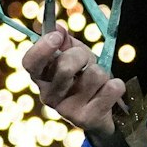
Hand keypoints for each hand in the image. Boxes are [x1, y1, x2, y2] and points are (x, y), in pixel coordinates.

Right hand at [21, 27, 126, 146]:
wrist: (105, 112)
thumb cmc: (86, 78)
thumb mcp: (76, 57)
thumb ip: (65, 42)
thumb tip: (56, 27)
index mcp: (42, 78)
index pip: (30, 63)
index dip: (42, 48)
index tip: (56, 36)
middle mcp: (48, 96)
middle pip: (65, 66)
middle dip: (83, 56)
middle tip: (88, 63)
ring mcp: (66, 110)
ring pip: (95, 74)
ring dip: (103, 73)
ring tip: (99, 82)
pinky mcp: (87, 119)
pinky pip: (112, 88)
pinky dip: (116, 86)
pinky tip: (108, 94)